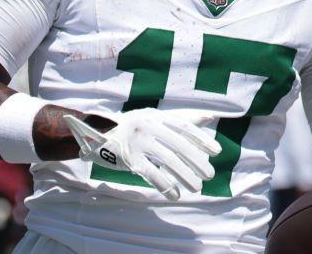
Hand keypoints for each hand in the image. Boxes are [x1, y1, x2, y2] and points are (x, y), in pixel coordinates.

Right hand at [64, 108, 220, 200]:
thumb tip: (210, 117)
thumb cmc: (133, 129)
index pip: (183, 126)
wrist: (95, 137)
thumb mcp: (154, 119)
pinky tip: (175, 195)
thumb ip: (181, 119)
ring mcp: (137, 141)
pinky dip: (165, 186)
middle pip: (177, 145)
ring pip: (167, 160)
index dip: (201, 139)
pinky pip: (151, 173)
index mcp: (155, 115)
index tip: (216, 151)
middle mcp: (147, 125)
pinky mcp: (128, 158)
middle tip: (208, 175)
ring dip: (184, 176)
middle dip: (195, 161)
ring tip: (196, 187)